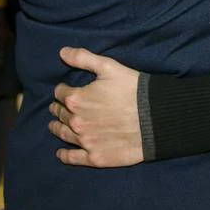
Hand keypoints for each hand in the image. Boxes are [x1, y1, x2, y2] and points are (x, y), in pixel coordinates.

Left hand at [49, 47, 143, 167]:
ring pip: (63, 134)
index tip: (66, 90)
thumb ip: (83, 58)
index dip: (62, 90)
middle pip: (60, 114)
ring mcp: (85, 141)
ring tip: (54, 126)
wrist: (154, 119)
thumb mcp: (108, 67)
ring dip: (57, 128)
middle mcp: (76, 121)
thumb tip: (62, 52)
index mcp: (76, 99)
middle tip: (58, 107)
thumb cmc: (132, 90)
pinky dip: (64, 155)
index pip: (60, 93)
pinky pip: (73, 158)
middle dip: (58, 108)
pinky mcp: (95, 157)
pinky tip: (60, 153)